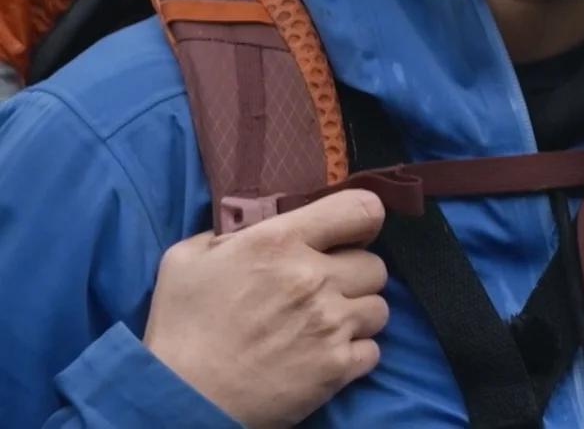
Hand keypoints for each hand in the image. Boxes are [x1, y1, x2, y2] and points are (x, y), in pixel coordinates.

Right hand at [144, 190, 390, 428]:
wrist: (179, 399)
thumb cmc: (179, 328)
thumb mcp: (187, 259)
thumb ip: (231, 233)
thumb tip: (260, 223)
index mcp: (279, 242)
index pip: (362, 209)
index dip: (361, 220)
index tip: (347, 234)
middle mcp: (314, 278)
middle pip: (375, 264)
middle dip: (352, 275)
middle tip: (323, 290)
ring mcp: (331, 324)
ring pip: (379, 308)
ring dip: (356, 315)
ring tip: (322, 325)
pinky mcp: (337, 367)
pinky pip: (372, 350)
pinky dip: (354, 354)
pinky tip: (323, 354)